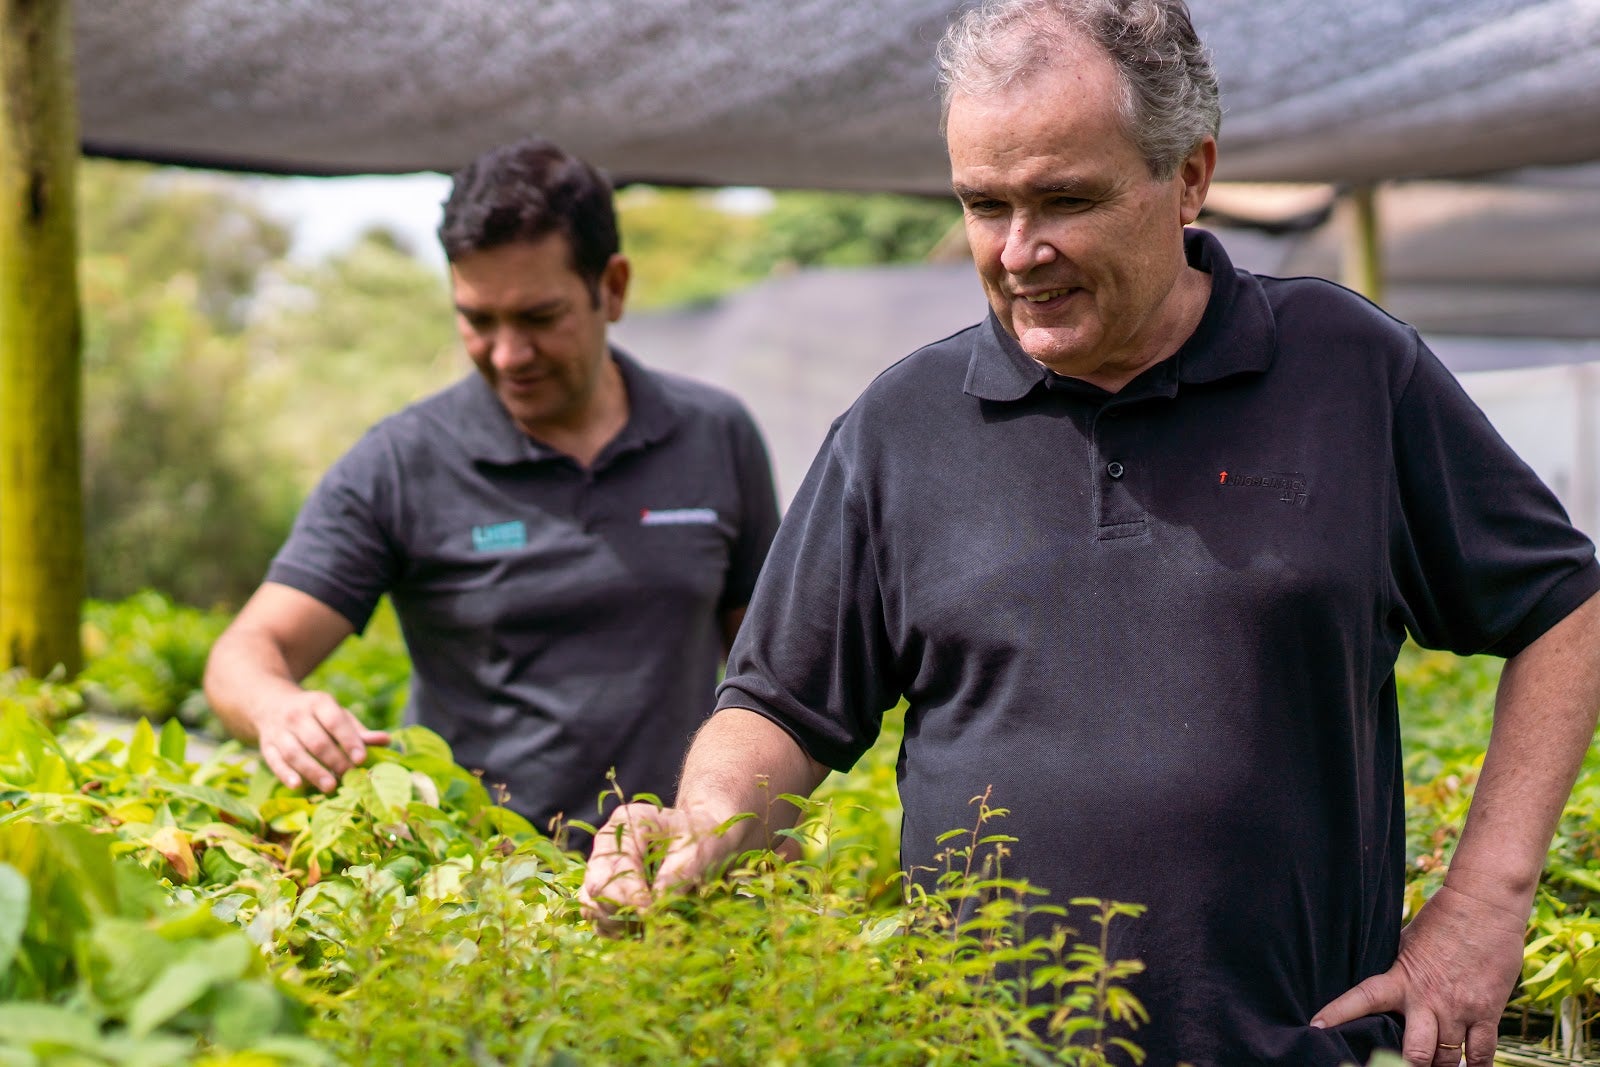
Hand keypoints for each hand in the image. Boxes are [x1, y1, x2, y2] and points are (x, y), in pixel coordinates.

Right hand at [255, 689, 389, 792]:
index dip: (349, 740)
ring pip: (295, 752)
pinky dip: (285, 774)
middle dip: (334, 760)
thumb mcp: (336, 715)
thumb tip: (386, 741)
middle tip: (350, 776)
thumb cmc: (315, 715)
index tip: (362, 759)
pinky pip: (274, 761)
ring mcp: (279, 731)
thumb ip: (358, 731)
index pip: (335, 721)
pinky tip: (298, 786)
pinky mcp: (266, 746)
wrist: (271, 704)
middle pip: (316, 740)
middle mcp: (296, 715)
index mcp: (318, 703)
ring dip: (313, 771)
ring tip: (331, 786)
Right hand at [579, 802, 738, 932]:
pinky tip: (646, 929)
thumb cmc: (704, 837)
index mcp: (625, 826)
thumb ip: (676, 873)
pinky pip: (601, 920)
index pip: (610, 868)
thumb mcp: (698, 849)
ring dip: (619, 925)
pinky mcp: (609, 893)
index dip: (628, 896)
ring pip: (592, 908)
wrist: (707, 838)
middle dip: (622, 913)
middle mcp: (607, 848)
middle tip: (653, 921)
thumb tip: (654, 907)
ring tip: (651, 925)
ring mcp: (604, 871)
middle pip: (594, 891)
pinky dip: (620, 931)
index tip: (652, 911)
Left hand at [1312, 879, 1526, 1065]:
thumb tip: (1378, 985)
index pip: (1362, 997)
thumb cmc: (1441, 920)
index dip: (1338, 1013)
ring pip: (1446, 1059)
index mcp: (1400, 978)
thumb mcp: (1406, 943)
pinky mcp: (1487, 1012)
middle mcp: (1428, 1000)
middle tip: (1396, 1066)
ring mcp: (1459, 1009)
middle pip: (1415, 1053)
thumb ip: (1395, 970)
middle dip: (1407, 1066)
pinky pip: (1481, 1054)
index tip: (1317, 1026)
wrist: (1483, 905)